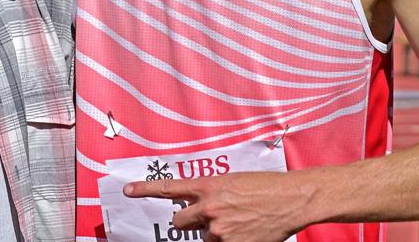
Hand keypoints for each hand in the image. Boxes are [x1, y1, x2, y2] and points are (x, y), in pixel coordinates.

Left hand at [124, 171, 304, 241]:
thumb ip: (212, 192)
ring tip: (239, 222)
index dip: (145, 189)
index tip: (127, 191)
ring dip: (215, 233)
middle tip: (206, 218)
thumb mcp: (233, 181)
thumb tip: (200, 204)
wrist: (291, 198)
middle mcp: (209, 207)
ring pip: (204, 237)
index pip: (169, 187)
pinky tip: (246, 233)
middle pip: (179, 222)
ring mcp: (219, 229)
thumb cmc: (266, 186)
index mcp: (208, 185)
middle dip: (187, 222)